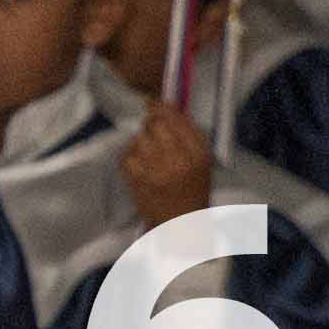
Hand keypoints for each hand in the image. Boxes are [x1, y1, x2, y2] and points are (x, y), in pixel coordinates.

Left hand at [119, 98, 216, 231]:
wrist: (182, 224)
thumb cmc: (193, 189)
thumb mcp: (202, 161)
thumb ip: (189, 135)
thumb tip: (165, 108)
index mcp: (199, 154)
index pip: (178, 120)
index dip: (162, 107)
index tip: (154, 103)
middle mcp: (179, 160)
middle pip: (156, 125)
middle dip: (151, 124)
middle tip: (151, 130)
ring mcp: (157, 171)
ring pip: (139, 139)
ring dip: (140, 141)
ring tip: (147, 152)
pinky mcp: (138, 182)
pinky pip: (127, 156)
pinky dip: (129, 157)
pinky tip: (138, 164)